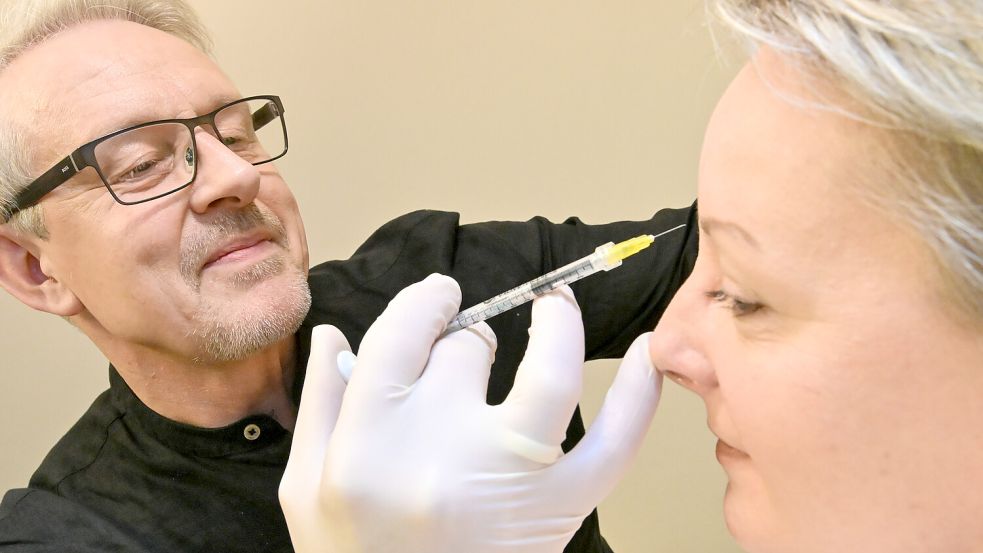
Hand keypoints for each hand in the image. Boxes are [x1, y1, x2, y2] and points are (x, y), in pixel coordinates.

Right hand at [279, 274, 661, 552]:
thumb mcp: (305, 488)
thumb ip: (319, 405)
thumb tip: (334, 332)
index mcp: (366, 446)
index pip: (402, 334)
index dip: (425, 301)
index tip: (437, 298)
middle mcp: (439, 455)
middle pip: (468, 351)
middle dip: (466, 339)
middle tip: (463, 356)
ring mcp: (508, 480)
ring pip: (549, 375)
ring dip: (558, 325)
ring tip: (553, 307)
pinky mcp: (558, 509)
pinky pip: (613, 446)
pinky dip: (637, 398)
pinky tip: (647, 354)